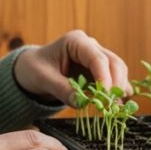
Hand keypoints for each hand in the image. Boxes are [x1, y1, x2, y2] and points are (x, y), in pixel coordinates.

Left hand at [13, 29, 130, 103]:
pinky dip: (117, 92)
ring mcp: (97, 58)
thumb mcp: (43, 79)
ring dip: (118, 89)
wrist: (32, 69)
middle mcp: (91, 46)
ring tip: (114, 108)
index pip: (97, 58)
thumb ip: (62, 89)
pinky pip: (114, 79)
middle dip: (115, 85)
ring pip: (118, 71)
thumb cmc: (35, 68)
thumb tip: (81, 103)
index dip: (104, 78)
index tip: (104, 97)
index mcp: (76, 41)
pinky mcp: (99, 71)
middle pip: (114, 63)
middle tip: (111, 106)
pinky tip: (117, 105)